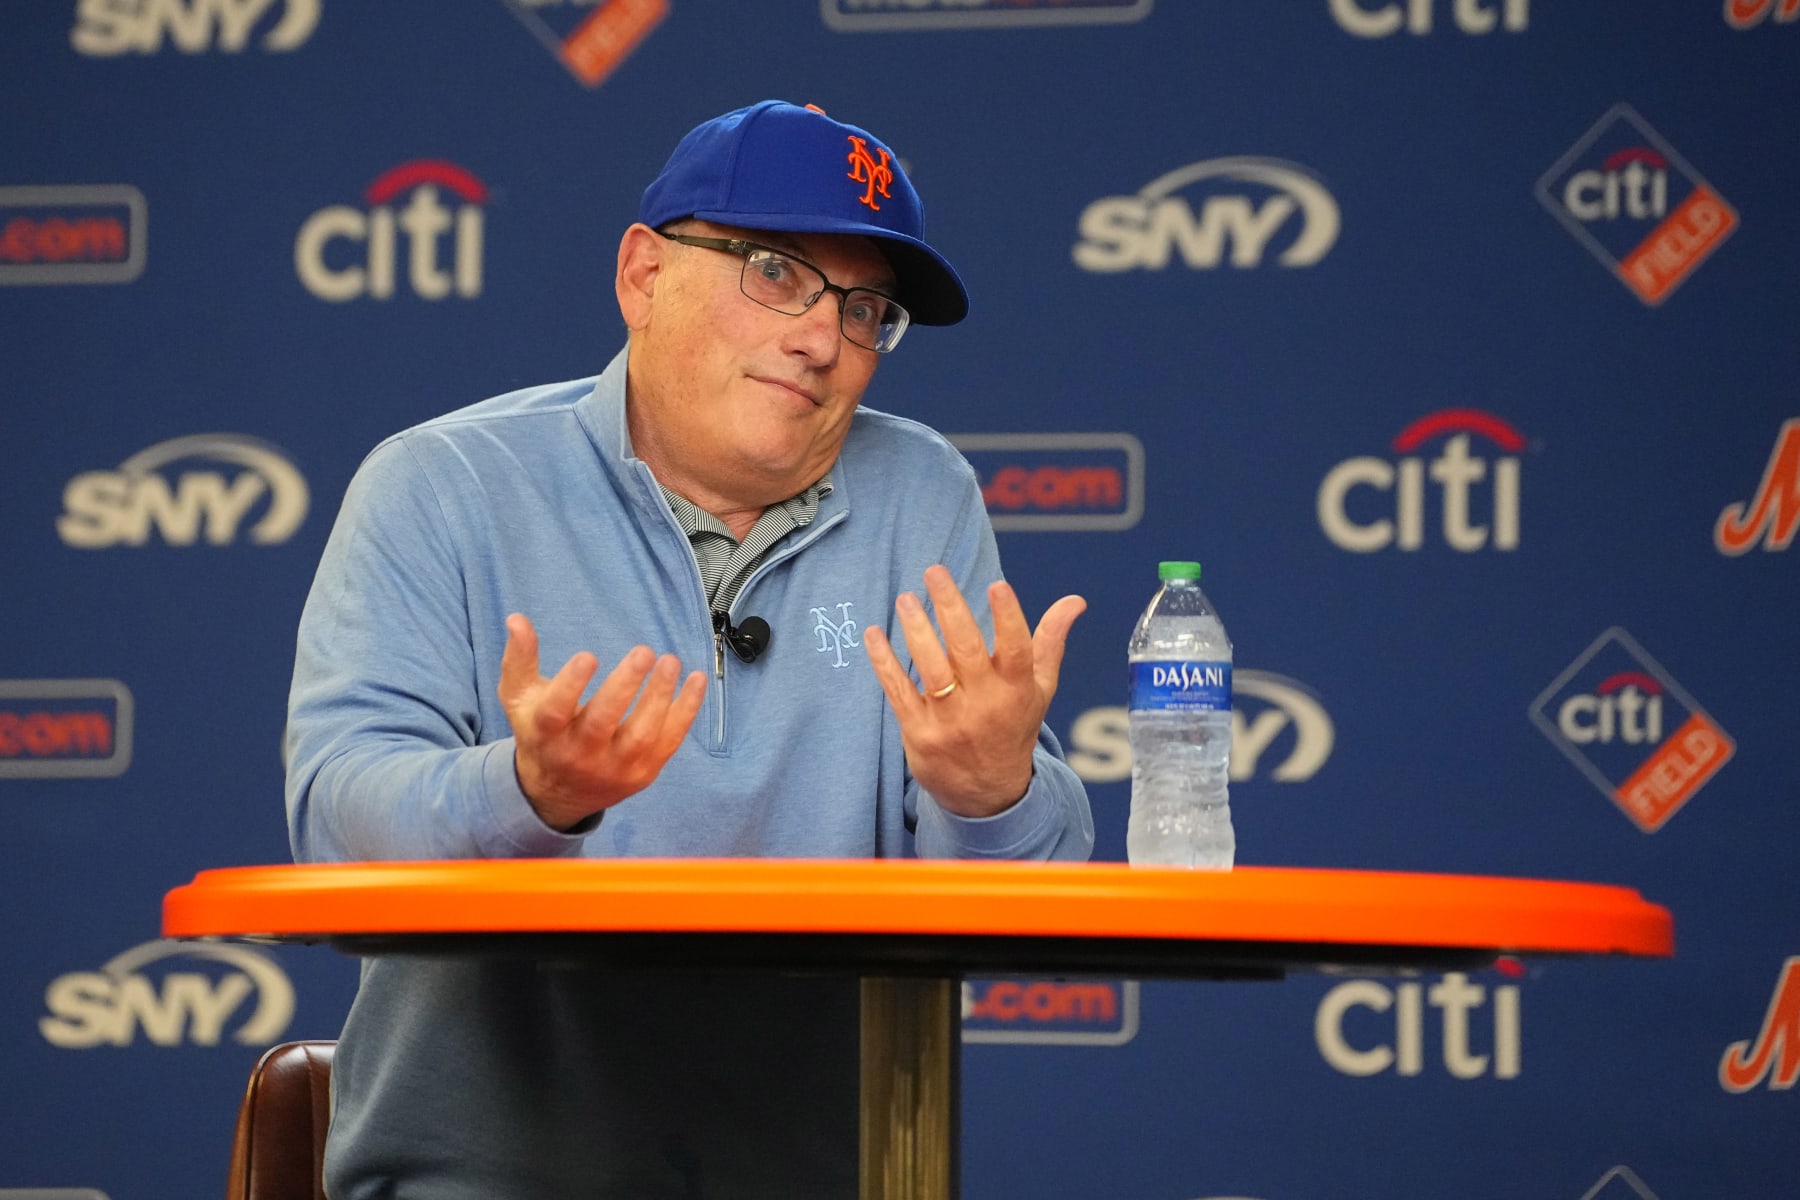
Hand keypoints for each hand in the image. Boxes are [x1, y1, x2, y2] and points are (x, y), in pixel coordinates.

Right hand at [497, 613, 706, 830]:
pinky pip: (669, 741)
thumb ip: (519, 660)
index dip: (571, 685)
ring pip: (640, 735)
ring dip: (659, 698)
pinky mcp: (644, 772)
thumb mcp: (520, 699)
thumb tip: (517, 619)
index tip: (588, 656)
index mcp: (546, 734)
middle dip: (623, 687)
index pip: (555, 712)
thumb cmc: (541, 733)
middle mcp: (579, 755)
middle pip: (601, 724)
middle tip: (643, 651)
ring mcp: (614, 767)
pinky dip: (686, 711)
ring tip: (670, 662)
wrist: (558, 793)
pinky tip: (696, 680)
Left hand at [863, 565, 1085, 817]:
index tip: (997, 585)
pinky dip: (885, 663)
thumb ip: (1050, 641)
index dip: (1008, 618)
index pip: (1016, 650)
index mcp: (1017, 690)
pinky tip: (874, 634)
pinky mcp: (920, 733)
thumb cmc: (1013, 727)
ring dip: (916, 630)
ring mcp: (951, 721)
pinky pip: (900, 692)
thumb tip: (1075, 601)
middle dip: (950, 607)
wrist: (988, 794)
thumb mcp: (1040, 689)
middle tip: (934, 571)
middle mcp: (985, 705)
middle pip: (966, 650)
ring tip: (905, 598)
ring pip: (931, 668)